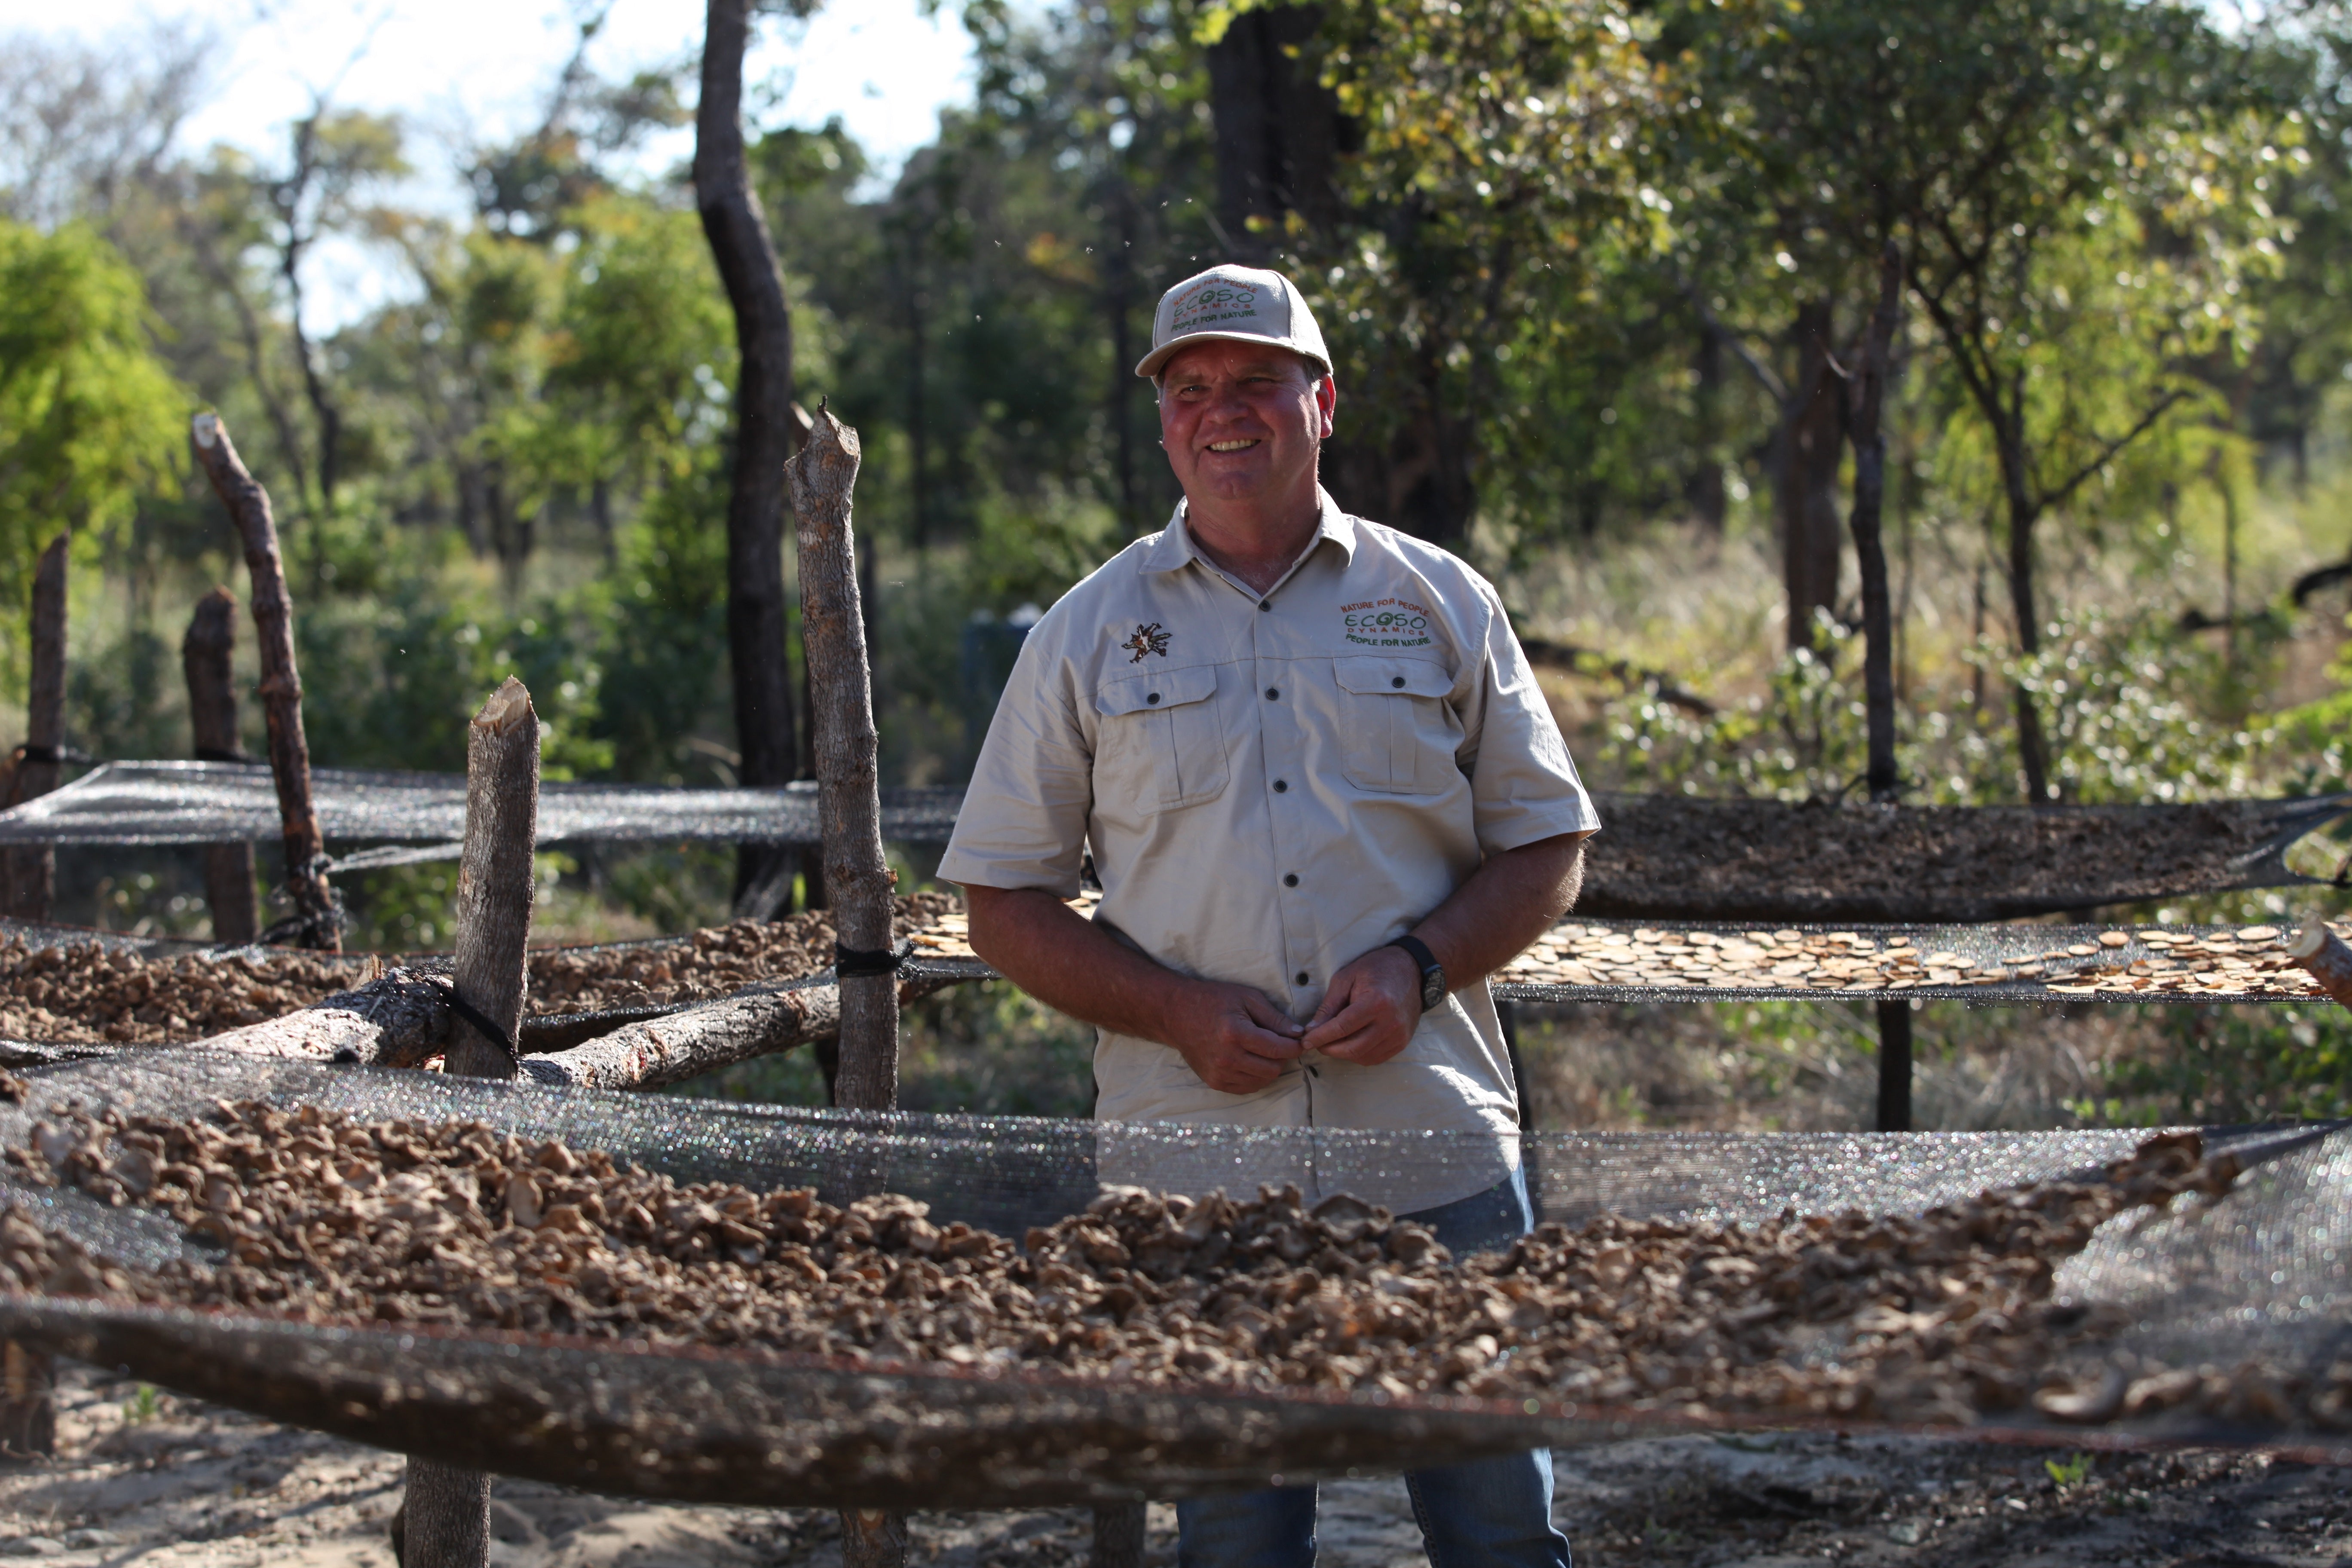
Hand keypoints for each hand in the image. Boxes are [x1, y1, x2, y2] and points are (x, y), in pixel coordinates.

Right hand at [1163, 979, 1304, 1093]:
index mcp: (1235, 1033)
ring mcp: (1219, 1073)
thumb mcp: (1246, 998)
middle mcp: (1227, 1058)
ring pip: (1262, 1081)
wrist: (1176, 1014)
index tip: (1301, 1041)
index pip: (1277, 1049)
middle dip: (1282, 1057)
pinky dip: (1255, 1077)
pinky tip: (1250, 1061)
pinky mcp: (1214, 1082)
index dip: (1295, 1046)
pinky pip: (1247, 1087)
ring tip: (1263, 1051)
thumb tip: (1298, 1034)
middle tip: (1279, 1044)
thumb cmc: (1213, 1000)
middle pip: (1273, 1069)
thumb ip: (1274, 1017)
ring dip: (1269, 1068)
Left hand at [1301, 945, 1422, 1064]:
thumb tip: (1312, 1029)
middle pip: (1352, 1048)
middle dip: (1329, 1049)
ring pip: (1363, 1056)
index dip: (1320, 1037)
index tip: (1305, 1041)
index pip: (1342, 1028)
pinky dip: (1358, 1055)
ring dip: (1342, 1053)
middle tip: (1316, 1042)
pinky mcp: (1402, 1042)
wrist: (1412, 969)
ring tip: (1332, 1042)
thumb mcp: (1346, 978)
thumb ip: (1329, 1005)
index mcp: (1375, 1002)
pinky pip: (1375, 1058)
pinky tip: (1350, 1043)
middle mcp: (1390, 1022)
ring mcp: (1398, 1035)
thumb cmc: (1376, 969)